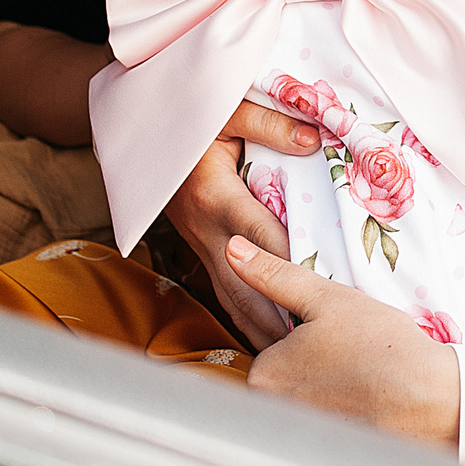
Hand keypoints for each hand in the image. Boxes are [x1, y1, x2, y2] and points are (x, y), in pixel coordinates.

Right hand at [162, 101, 321, 347]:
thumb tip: (313, 143)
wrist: (143, 126)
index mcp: (214, 194)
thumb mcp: (227, 107)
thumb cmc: (190, 113)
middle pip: (247, 283)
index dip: (289, 262)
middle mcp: (205, 229)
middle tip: (317, 346)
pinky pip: (225, 293)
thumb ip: (270, 123)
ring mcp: (199, 243)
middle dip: (279, 316)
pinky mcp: (200, 249)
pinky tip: (271, 342)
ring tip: (300, 358)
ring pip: (233, 298)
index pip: (259, 235)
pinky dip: (247, 320)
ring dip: (263, 328)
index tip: (321, 288)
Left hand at [228, 234, 460, 449]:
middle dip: (310, 362)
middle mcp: (272, 410)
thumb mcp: (325, 296)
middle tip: (348, 352)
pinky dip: (342, 410)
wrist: (428, 398)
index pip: (268, 349)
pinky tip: (366, 397)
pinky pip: (324, 423)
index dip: (301, 337)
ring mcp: (299, 433)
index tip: (332, 335)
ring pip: (304, 398)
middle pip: (283, 376)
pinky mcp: (325, 450)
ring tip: (359, 373)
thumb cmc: (379, 344)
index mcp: (263, 373)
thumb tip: (233, 249)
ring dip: (326, 385)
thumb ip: (272, 274)